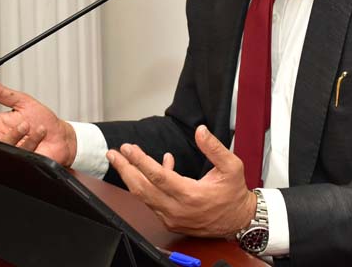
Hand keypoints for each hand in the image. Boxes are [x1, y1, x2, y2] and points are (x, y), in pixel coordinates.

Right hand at [0, 75, 77, 166]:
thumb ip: (3, 93)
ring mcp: (8, 153)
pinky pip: (18, 155)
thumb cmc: (43, 120)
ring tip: (26, 125)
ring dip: (13, 136)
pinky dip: (30, 142)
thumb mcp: (22, 101)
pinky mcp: (20, 162)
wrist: (62, 136)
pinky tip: (39, 132)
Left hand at [106, 125, 256, 237]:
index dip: (140, 161)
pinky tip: (155, 168)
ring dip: (131, 177)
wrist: (238, 220)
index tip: (128, 149)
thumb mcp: (231, 166)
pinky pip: (152, 202)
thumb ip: (214, 147)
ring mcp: (171, 217)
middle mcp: (176, 209)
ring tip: (122, 161)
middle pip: (142, 189)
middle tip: (114, 154)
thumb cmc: (234, 194)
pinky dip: (147, 185)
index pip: (157, 177)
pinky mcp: (170, 221)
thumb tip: (200, 131)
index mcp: (190, 195)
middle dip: (125, 169)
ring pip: (143, 197)